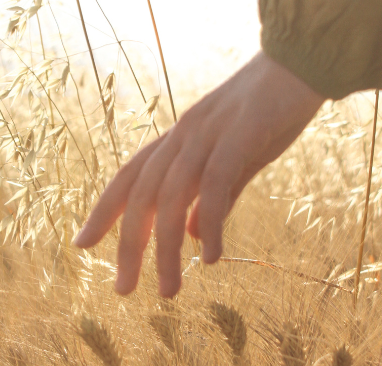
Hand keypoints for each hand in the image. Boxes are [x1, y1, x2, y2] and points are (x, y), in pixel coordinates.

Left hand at [73, 52, 324, 296]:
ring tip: (168, 291)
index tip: (81, 244)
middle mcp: (182, 137)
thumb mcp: (235, 162)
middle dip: (128, 245)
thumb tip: (196, 237)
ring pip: (171, 197)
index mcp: (178, 140)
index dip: (102, 210)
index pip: (129, 177)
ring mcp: (208, 135)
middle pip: (141, 196)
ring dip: (166, 249)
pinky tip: (211, 257)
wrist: (300, 65)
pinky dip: (211, 223)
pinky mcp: (239, 136)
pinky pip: (215, 185)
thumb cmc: (267, 114)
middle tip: (123, 290)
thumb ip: (214, 199)